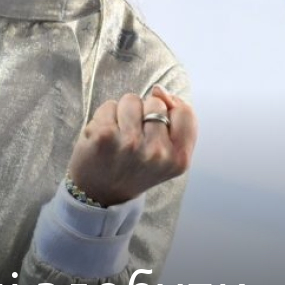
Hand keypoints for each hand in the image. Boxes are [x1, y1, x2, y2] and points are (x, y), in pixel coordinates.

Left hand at [67, 86, 196, 206]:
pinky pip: (109, 105)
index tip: (156, 123)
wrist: (99, 195)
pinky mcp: (104, 136)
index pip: (185, 112)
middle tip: (134, 138)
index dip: (170, 109)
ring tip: (118, 136)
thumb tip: (159, 89)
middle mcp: (157, 153)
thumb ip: (174, 122)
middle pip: (156, 102)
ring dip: (123, 113)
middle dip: (144, 113)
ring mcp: (130, 144)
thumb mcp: (167, 156)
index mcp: (178, 159)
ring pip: (132, 100)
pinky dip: (104, 117)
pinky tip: (103, 137)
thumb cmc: (134, 169)